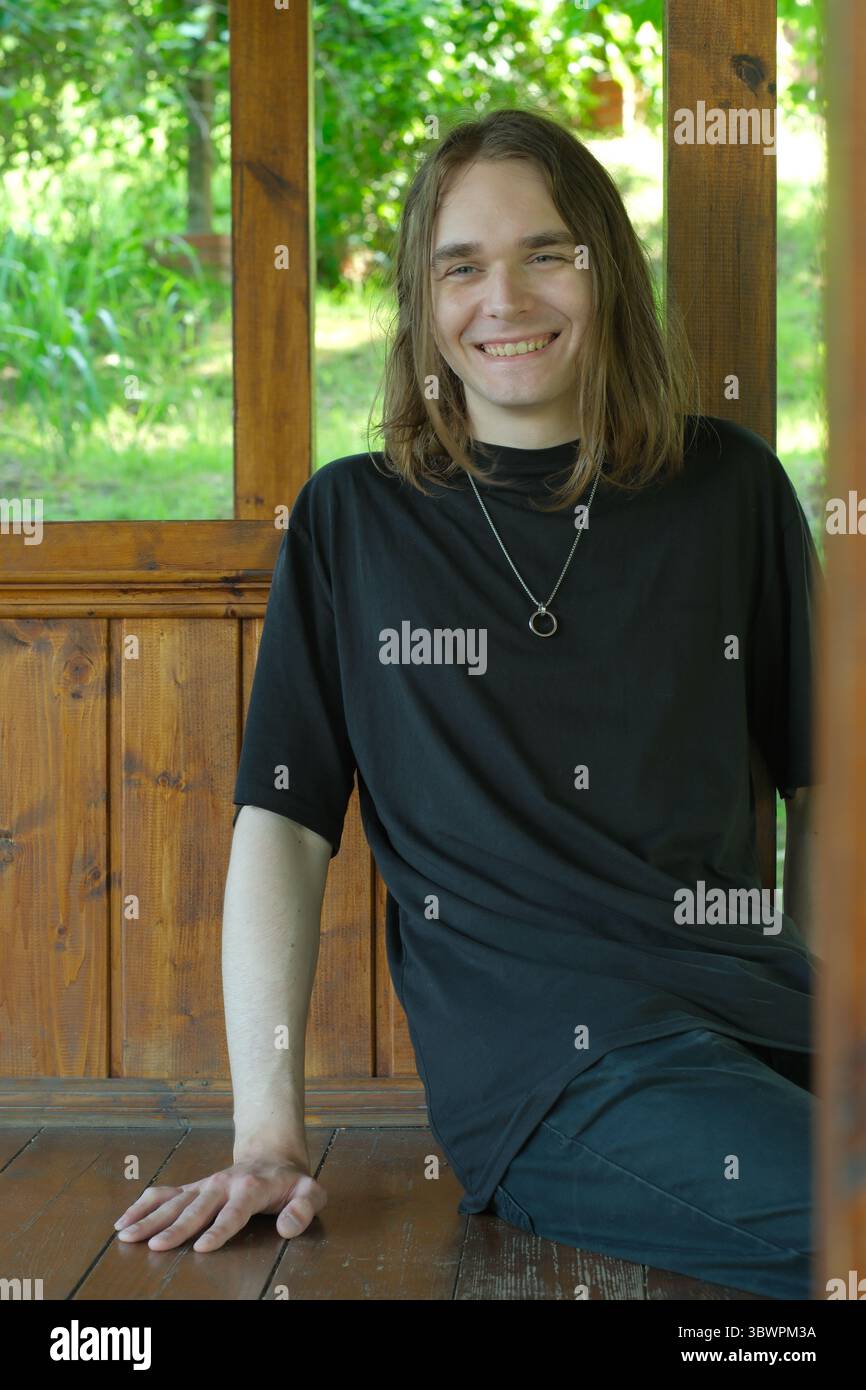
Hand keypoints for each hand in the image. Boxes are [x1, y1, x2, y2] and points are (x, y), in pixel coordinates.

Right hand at [113, 1158, 326, 1251]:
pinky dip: (142, 1206)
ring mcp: (204, 1186)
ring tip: (127, 1235)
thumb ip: (304, 1209)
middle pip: (197, 1208)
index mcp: (252, 1188)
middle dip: (177, 1227)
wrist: (272, 1157)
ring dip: (150, 1218)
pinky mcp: (192, 1188)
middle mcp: (223, 1185)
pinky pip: (164, 1195)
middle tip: (156, 1245)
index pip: (235, 1211)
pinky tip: (124, 1221)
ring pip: (174, 1202)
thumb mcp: (310, 1192)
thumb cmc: (291, 1183)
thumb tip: (288, 1227)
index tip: (203, 1246)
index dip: (220, 1228)